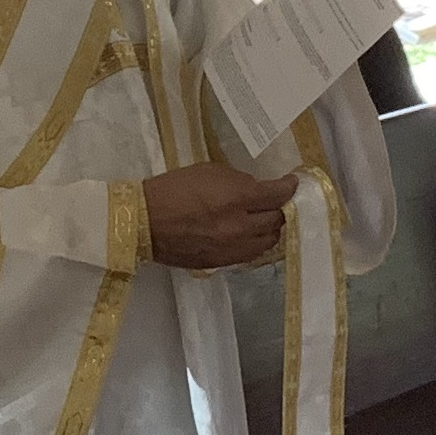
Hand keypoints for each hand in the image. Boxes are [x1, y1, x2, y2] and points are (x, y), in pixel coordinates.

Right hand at [143, 162, 297, 270]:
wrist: (144, 222)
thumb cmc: (172, 189)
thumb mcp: (208, 172)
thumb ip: (237, 181)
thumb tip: (255, 190)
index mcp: (238, 198)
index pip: (278, 195)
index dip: (288, 187)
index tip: (291, 183)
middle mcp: (242, 226)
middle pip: (278, 220)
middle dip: (280, 208)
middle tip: (276, 201)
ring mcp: (234, 248)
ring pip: (269, 241)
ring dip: (270, 228)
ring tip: (265, 220)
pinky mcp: (224, 263)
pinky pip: (252, 254)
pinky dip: (256, 243)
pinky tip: (250, 235)